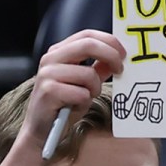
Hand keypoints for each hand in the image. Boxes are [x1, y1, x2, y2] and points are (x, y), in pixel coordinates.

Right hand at [22, 30, 126, 147]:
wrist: (42, 130)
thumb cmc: (64, 105)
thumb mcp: (85, 84)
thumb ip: (98, 69)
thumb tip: (117, 57)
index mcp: (59, 52)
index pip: (87, 34)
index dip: (109, 41)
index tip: (123, 54)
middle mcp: (51, 58)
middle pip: (87, 45)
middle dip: (110, 56)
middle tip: (121, 70)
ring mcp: (47, 74)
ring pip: (88, 74)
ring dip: (95, 89)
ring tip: (87, 98)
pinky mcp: (48, 91)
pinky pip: (81, 93)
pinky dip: (84, 102)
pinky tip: (75, 107)